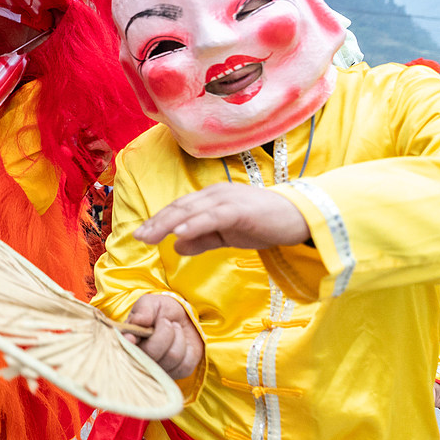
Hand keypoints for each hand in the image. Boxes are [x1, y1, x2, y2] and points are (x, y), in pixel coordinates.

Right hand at [125, 294, 203, 379]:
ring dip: (178, 337)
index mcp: (128, 341)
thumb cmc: (161, 311)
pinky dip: (188, 349)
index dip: (129, 345)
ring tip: (173, 329)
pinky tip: (180, 341)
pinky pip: (185, 365)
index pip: (125, 348)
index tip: (131, 338)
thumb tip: (138, 321)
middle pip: (152, 353)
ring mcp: (158, 369)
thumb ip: (143, 309)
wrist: (182, 318)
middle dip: (164, 332)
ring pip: (172, 356)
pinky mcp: (176, 373)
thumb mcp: (150, 303)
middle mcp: (140, 359)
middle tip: (165, 321)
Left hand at [133, 182, 309, 255]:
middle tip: (138, 236)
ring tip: (150, 236)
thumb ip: (202, 239)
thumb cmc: (264, 224)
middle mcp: (215, 193)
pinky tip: (178, 233)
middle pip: (180, 207)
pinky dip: (194, 224)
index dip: (159, 220)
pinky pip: (212, 217)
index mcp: (211, 198)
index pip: (179, 208)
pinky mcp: (240, 209)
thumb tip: (176, 245)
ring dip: (168, 223)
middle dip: (157, 222)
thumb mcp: (227, 235)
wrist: (301, 219)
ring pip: (191, 211)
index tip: (141, 234)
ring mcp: (227, 199)